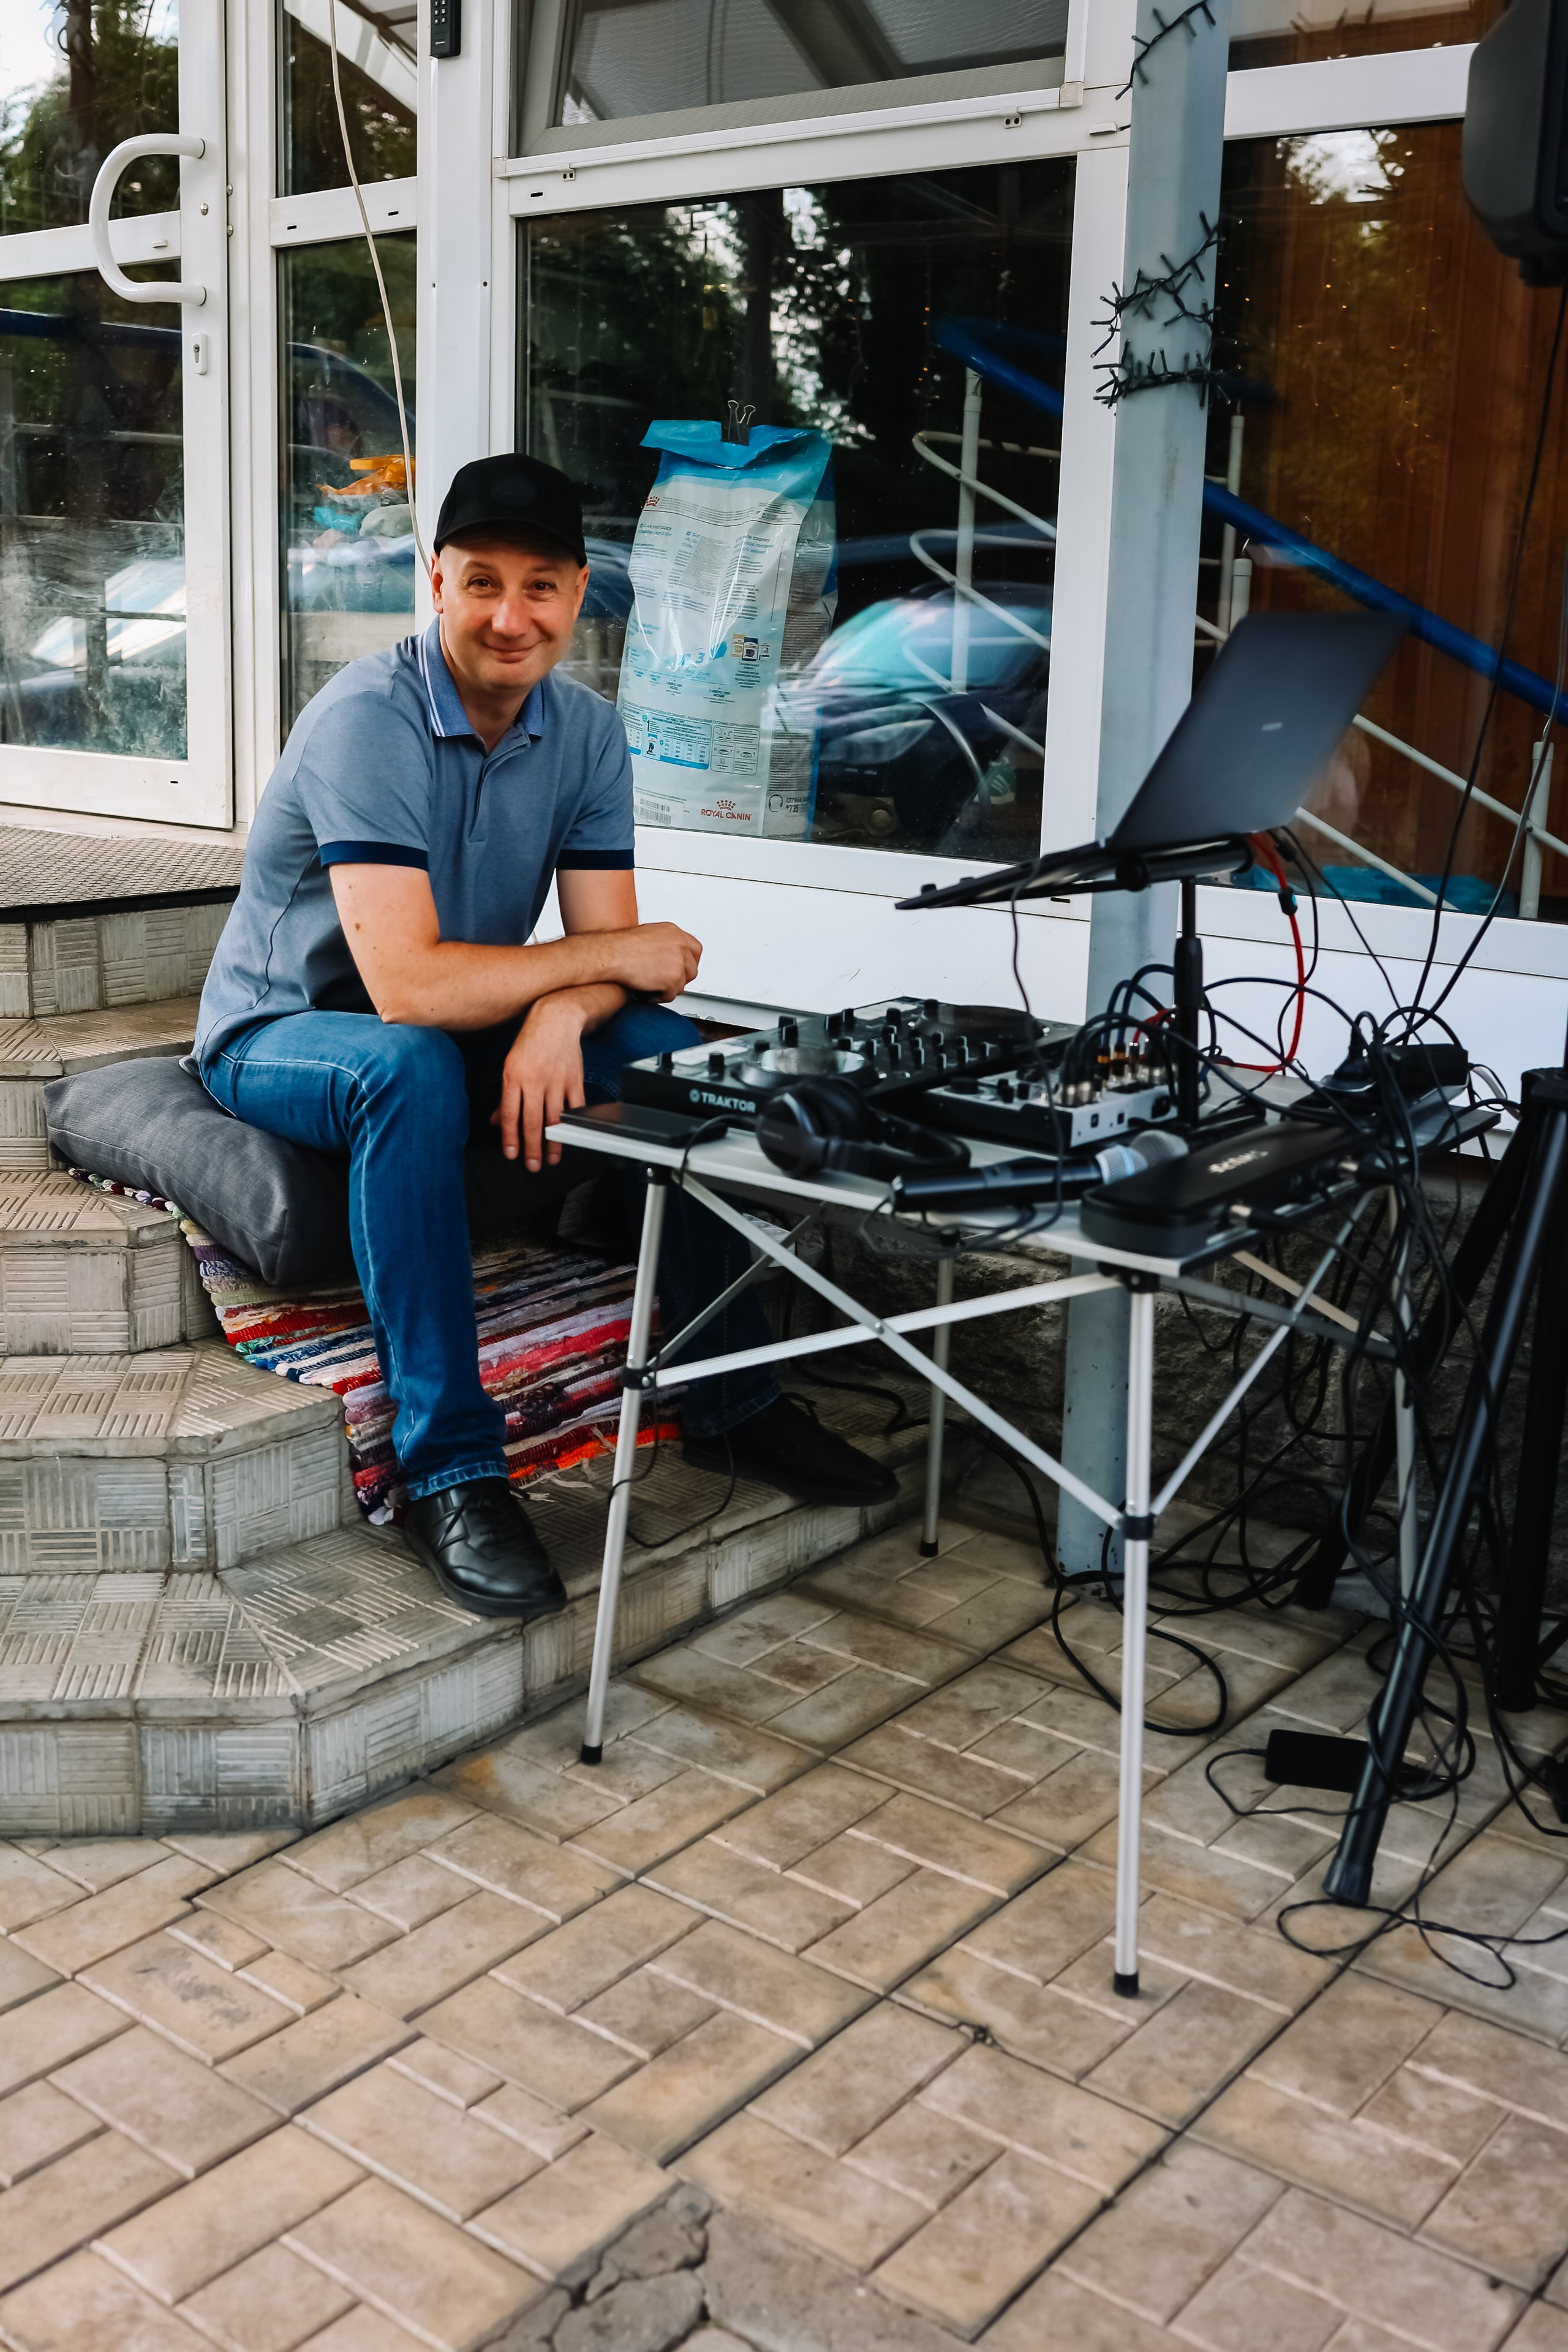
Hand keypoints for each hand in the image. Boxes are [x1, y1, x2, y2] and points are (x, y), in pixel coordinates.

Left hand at [492, 994, 587, 1170]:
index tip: (511, 1155)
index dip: (510, 1138)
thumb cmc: (529, 1043)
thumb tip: (497, 1122)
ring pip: (554, 1118)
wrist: (555, 1020)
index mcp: (514, 1077)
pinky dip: (573, 1124)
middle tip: (533, 1166)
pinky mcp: (574, 1079)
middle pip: (532, 1121)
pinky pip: (574, 1107)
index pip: (511, 1115)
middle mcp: (535, 1080)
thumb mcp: (509, 1066)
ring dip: (554, 1142)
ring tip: (552, 1159)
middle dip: (532, 1147)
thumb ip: (505, 1097)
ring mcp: (556, 1080)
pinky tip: (571, 1138)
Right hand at [608, 922, 702, 998]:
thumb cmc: (620, 946)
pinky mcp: (673, 978)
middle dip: (679, 980)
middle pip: (692, 969)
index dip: (688, 963)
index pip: (695, 950)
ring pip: (681, 984)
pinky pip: (670, 995)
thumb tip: (665, 957)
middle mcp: (680, 945)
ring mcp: (678, 962)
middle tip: (663, 983)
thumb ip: (662, 945)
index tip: (681, 970)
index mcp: (674, 932)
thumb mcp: (647, 935)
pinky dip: (658, 997)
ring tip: (649, 987)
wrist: (611, 954)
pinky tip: (645, 993)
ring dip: (666, 989)